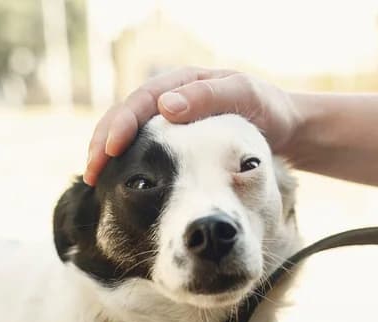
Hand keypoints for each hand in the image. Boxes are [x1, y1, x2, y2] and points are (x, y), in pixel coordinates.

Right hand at [83, 67, 301, 184]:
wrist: (285, 126)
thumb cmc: (267, 108)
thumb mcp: (243, 95)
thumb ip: (207, 97)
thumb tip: (165, 107)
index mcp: (181, 82)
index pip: (141, 101)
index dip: (122, 124)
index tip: (110, 149)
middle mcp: (169, 97)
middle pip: (124, 116)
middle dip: (102, 142)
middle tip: (91, 172)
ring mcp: (168, 120)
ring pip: (128, 133)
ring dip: (106, 155)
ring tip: (94, 180)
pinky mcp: (173, 141)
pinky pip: (142, 149)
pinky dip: (126, 165)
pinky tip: (117, 184)